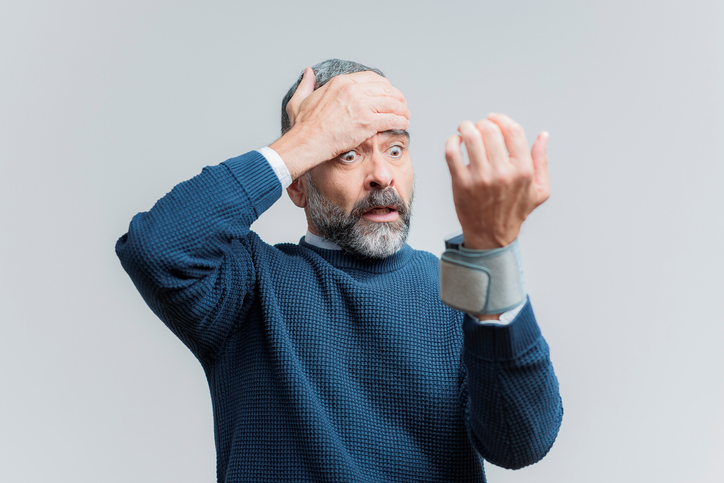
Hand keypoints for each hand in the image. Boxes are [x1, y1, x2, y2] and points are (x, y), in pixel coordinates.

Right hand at [271, 68, 409, 178]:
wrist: (307, 142)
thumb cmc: (303, 126)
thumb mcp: (300, 99)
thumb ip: (306, 84)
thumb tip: (308, 72)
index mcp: (341, 82)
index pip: (372, 78)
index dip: (384, 86)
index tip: (388, 93)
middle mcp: (353, 90)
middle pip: (385, 89)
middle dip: (396, 97)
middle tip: (401, 105)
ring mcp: (361, 106)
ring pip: (392, 103)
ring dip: (402, 110)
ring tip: (405, 115)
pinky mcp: (367, 123)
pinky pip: (391, 118)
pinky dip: (401, 121)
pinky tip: (404, 124)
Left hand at [444, 113, 549, 249]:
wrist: (491, 236)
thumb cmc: (515, 211)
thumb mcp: (539, 190)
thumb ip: (542, 161)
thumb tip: (543, 135)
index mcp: (523, 171)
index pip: (513, 131)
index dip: (501, 119)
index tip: (492, 118)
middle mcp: (502, 173)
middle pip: (489, 130)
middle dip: (482, 123)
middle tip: (478, 126)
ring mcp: (480, 178)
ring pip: (470, 137)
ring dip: (466, 127)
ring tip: (465, 129)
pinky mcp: (461, 184)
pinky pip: (452, 153)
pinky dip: (452, 141)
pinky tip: (455, 142)